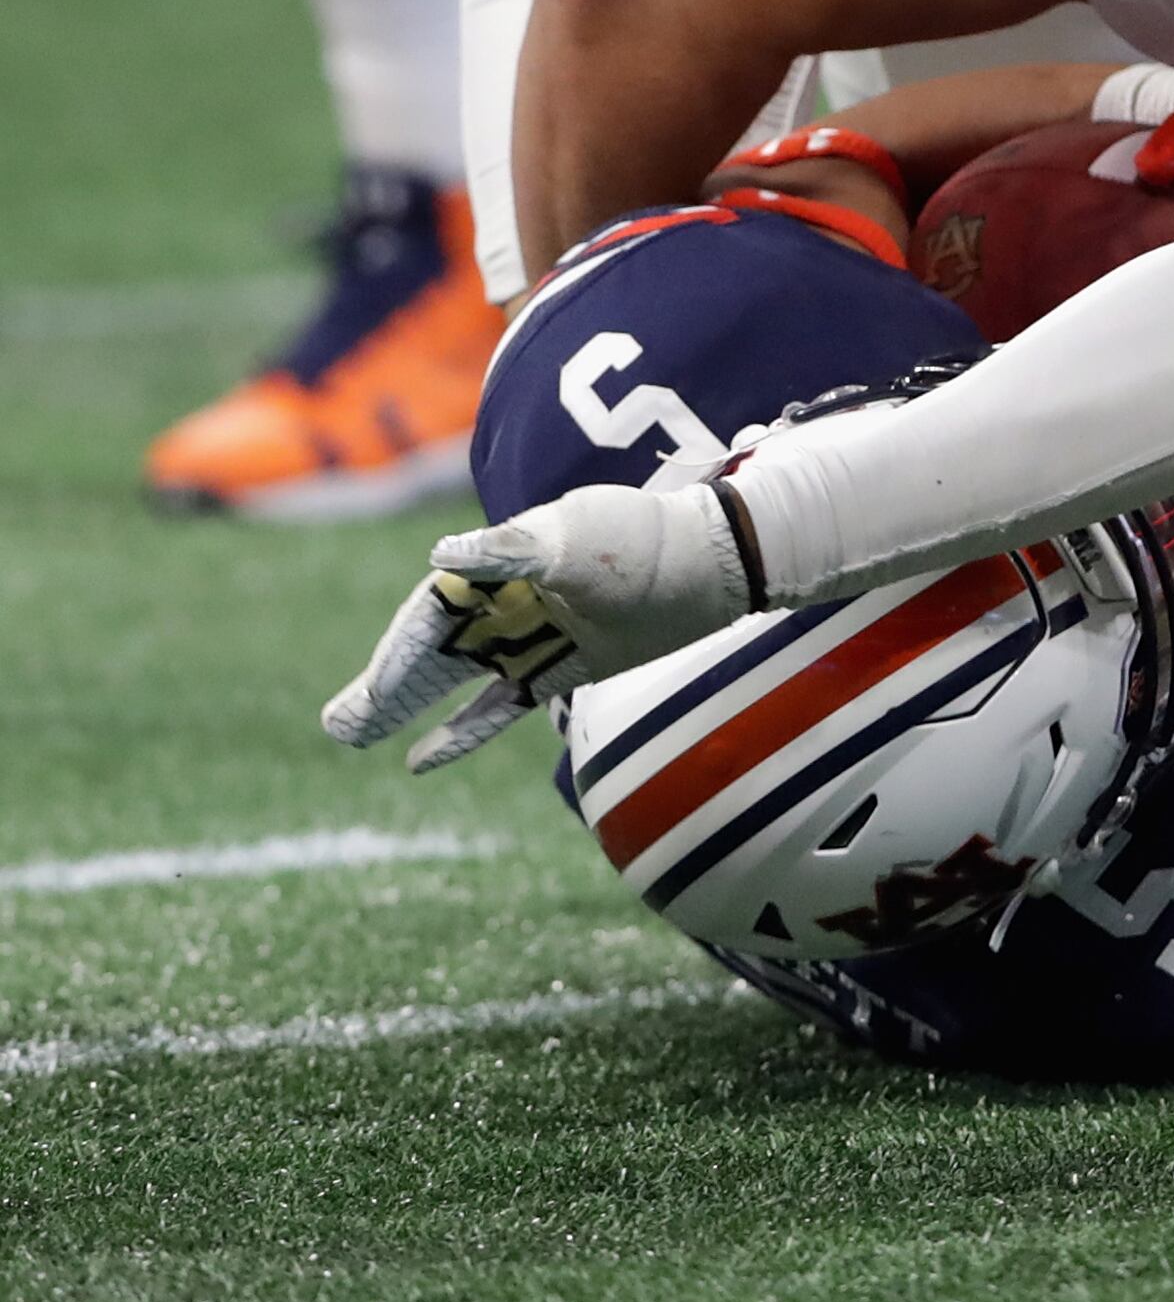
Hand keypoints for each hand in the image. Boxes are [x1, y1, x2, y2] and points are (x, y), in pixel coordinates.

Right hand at [322, 482, 751, 770]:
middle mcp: (504, 603)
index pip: (430, 614)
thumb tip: (443, 555)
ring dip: (407, 710)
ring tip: (353, 735)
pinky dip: (460, 732)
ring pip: (454, 681)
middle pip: (430, 650)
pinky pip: (496, 706)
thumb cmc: (636, 540)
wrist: (707, 564)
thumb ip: (509, 551)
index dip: (398, 654)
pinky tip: (420, 761)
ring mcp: (530, 638)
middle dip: (385, 686)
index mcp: (497, 565)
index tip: (371, 695)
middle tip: (338, 726)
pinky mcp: (560, 668)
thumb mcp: (573, 541)